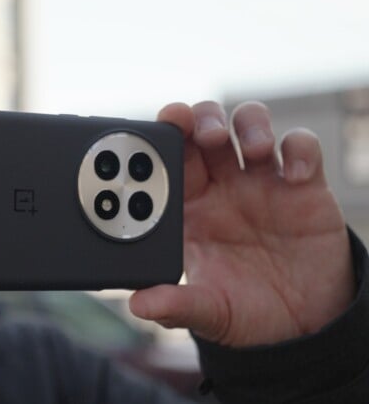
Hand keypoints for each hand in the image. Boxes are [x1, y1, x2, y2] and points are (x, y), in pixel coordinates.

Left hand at [130, 101, 353, 346]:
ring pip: (249, 125)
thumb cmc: (246, 312)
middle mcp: (221, 186)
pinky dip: (300, 150)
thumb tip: (139, 306)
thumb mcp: (210, 313)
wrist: (304, 325)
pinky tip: (296, 176)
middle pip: (203, 129)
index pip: (166, 160)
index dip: (160, 139)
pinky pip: (302, 148)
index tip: (157, 130)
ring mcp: (261, 181)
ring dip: (248, 125)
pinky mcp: (305, 186)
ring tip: (253, 151)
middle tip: (201, 129)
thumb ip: (177, 306)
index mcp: (188, 208)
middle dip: (199, 118)